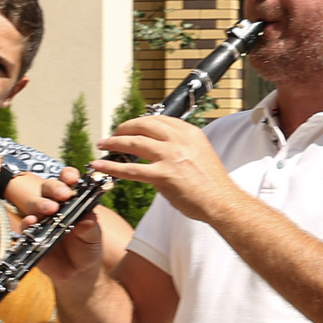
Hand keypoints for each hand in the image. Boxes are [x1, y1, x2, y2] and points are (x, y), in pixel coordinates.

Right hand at [31, 169, 110, 280]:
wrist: (79, 272)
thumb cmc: (88, 248)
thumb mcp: (94, 237)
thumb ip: (90, 227)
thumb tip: (87, 219)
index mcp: (71, 201)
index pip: (67, 182)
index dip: (68, 176)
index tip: (73, 179)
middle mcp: (54, 206)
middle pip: (48, 188)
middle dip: (55, 188)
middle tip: (63, 195)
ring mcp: (41, 220)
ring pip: (34, 203)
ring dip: (41, 203)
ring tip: (50, 208)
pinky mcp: (31, 236)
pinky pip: (25, 226)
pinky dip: (27, 222)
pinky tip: (31, 221)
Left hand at [86, 116, 234, 224]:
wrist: (222, 202)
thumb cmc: (211, 184)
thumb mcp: (199, 154)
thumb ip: (179, 148)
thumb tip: (157, 152)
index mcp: (189, 132)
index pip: (159, 120)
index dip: (140, 122)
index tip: (130, 127)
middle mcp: (179, 140)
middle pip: (143, 125)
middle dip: (124, 128)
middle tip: (113, 134)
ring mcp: (170, 156)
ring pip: (133, 143)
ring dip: (113, 142)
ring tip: (102, 145)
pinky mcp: (163, 175)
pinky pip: (130, 169)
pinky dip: (111, 166)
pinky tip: (100, 165)